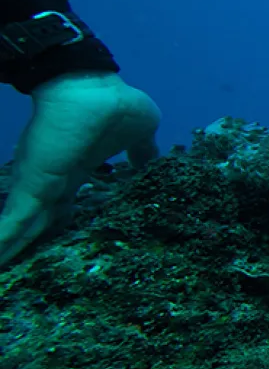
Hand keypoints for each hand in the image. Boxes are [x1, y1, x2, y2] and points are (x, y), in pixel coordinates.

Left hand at [0, 72, 159, 266]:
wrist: (90, 88)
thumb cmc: (115, 106)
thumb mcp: (142, 132)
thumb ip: (144, 151)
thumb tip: (154, 163)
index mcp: (77, 172)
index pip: (64, 207)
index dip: (62, 229)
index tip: (64, 250)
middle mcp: (54, 183)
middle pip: (39, 226)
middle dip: (30, 249)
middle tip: (23, 277)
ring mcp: (41, 187)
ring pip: (20, 231)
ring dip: (10, 254)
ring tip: (2, 280)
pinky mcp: (34, 189)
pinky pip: (14, 225)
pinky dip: (4, 244)